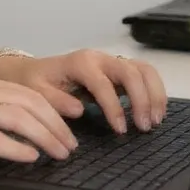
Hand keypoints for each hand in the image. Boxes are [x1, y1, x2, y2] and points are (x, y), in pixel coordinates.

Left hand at [0, 50, 167, 134]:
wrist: (33, 70)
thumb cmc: (35, 82)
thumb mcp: (36, 92)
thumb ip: (54, 100)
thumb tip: (79, 110)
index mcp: (79, 63)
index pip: (103, 84)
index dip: (115, 107)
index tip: (121, 130)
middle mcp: (99, 58)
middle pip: (130, 72)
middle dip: (141, 99)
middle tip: (145, 127)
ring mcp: (110, 61)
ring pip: (143, 69)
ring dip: (154, 93)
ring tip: (155, 120)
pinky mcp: (118, 69)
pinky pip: (144, 74)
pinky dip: (155, 90)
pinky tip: (156, 111)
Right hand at [0, 73, 78, 167]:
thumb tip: (23, 127)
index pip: (26, 92)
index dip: (53, 111)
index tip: (67, 130)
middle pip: (29, 103)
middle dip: (56, 125)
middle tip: (71, 145)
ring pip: (18, 118)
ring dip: (45, 137)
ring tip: (60, 153)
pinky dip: (18, 149)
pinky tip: (31, 157)